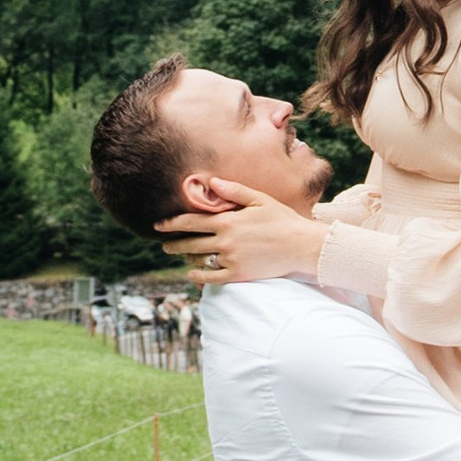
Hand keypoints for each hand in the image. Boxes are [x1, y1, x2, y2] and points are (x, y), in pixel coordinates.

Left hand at [156, 184, 323, 285]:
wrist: (300, 245)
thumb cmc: (282, 219)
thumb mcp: (259, 199)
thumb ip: (234, 191)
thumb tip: (212, 182)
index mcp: (227, 221)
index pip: (191, 222)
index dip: (172, 224)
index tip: (159, 225)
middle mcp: (225, 241)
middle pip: (190, 243)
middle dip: (174, 243)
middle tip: (164, 244)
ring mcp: (230, 259)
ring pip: (200, 260)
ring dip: (187, 258)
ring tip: (179, 256)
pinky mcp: (238, 274)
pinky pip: (212, 278)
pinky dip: (199, 276)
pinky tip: (192, 274)